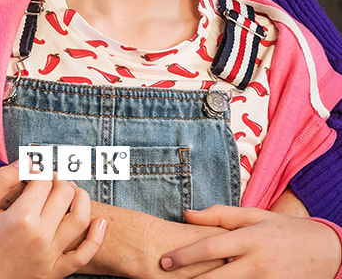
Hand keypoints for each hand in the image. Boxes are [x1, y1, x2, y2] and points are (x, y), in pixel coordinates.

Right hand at [0, 162, 105, 278]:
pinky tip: (99, 221)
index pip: (44, 179)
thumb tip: (28, 160)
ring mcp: (49, 257)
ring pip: (80, 218)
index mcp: (20, 218)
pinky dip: (96, 238)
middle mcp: (40, 237)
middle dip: (57, 179)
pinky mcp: (53, 273)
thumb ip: (3, 178)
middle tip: (46, 178)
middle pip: (64, 193)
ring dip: (79, 197)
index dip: (40, 167)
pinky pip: (83, 255)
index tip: (32, 168)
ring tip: (69, 190)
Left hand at [160, 205, 341, 278]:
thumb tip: (186, 215)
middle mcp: (257, 263)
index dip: (184, 256)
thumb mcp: (253, 215)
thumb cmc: (281, 229)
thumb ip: (219, 214)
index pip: (210, 248)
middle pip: (215, 278)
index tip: (164, 262)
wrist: (323, 251)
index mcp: (249, 238)